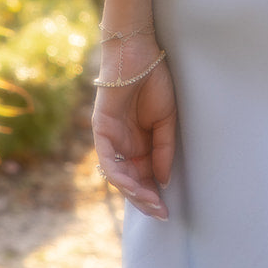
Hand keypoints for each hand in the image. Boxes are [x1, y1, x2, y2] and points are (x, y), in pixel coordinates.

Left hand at [92, 34, 177, 219]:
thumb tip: (162, 181)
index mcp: (140, 143)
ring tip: (150, 202)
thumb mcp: (167, 121)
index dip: (154, 194)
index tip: (167, 210)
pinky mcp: (101, 130)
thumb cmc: (156, 82)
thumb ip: (163, 150)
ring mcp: (111, 138)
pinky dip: (119, 174)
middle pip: (130, 181)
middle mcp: (123, 145)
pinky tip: (133, 185)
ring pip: (118, 175)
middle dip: (144, 199)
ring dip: (133, 191)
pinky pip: (107, 159)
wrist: (140, 54)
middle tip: (160, 213)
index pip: (144, 177)